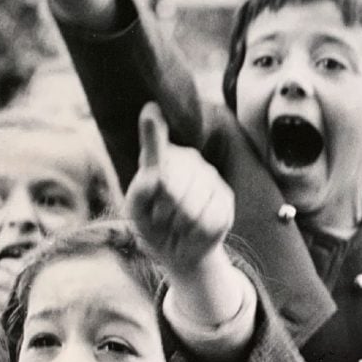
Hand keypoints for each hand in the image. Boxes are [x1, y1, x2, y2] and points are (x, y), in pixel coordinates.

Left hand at [125, 102, 233, 282]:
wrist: (180, 250)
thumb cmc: (153, 225)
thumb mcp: (135, 210)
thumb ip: (140, 190)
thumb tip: (157, 175)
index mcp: (160, 158)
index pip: (156, 142)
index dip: (153, 130)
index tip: (150, 111)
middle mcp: (188, 160)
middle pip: (170, 186)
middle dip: (162, 209)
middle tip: (162, 217)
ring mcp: (210, 176)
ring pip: (189, 206)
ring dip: (179, 224)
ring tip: (178, 224)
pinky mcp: (225, 197)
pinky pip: (208, 220)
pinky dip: (196, 232)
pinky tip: (194, 229)